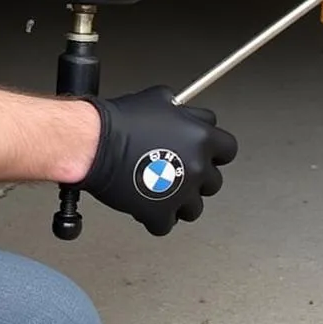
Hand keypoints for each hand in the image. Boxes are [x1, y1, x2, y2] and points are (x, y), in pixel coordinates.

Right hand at [79, 85, 237, 235]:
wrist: (94, 143)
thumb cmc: (120, 122)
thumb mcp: (158, 99)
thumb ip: (181, 111)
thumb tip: (182, 112)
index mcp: (200, 136)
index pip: (228, 149)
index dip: (214, 152)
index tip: (206, 154)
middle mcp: (196, 165)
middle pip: (214, 182)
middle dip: (196, 179)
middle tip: (178, 172)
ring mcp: (181, 192)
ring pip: (194, 208)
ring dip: (179, 201)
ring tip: (161, 190)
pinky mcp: (160, 214)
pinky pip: (166, 224)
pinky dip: (156, 218)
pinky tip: (145, 203)